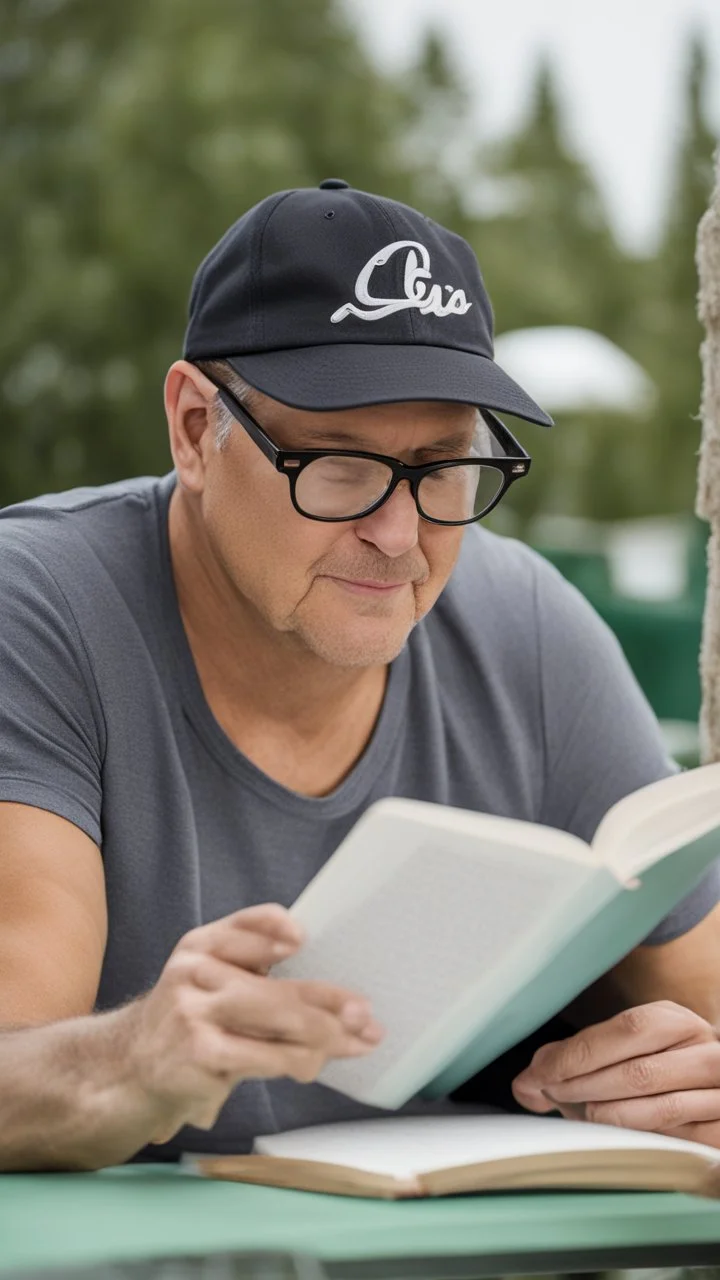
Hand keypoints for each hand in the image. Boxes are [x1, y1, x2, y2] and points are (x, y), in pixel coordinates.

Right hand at [126, 903, 382, 1140]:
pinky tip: (314, 1066)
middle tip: (365, 1014)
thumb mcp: (209, 983)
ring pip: (278, 1022)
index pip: (244, 925)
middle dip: (330, 1002)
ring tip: (357, 1042)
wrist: (128, 1068)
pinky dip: (298, 1062)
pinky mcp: (201, 1054)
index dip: (274, 929)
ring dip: (327, 1037)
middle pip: (276, 985)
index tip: (303, 937)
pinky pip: (265, 1057)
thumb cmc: (189, 1022)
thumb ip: (256, 975)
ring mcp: (195, 1014)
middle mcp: (195, 972)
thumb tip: (334, 995)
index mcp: (200, 945)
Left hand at [512, 1000, 719, 1147]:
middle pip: (637, 1072)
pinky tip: (614, 1137)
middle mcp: (706, 1052)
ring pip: (658, 1110)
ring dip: (608, 1116)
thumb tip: (525, 1084)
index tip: (539, 1073)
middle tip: (549, 1093)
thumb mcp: (625, 1049)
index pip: (625, 1030)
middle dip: (583, 1086)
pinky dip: (639, 1141)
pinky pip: (677, 1142)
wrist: (716, 1089)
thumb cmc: (660, 1066)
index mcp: (676, 1022)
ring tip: (579, 1115)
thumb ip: (577, 1059)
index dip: (578, 1054)